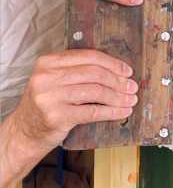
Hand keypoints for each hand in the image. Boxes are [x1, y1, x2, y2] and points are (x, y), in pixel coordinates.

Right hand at [10, 49, 137, 151]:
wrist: (25, 131)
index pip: (88, 57)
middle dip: (118, 81)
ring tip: (131, 100)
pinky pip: (92, 112)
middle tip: (132, 87)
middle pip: (94, 74)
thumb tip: (119, 71)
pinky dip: (112, 112)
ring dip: (118, 97)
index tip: (127, 71)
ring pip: (95, 92)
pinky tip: (123, 112)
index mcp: (48, 62)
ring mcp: (50, 97)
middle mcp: (46, 77)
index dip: (112, 63)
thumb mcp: (56, 81)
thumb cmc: (48, 103)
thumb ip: (78, 71)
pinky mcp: (56, 117)